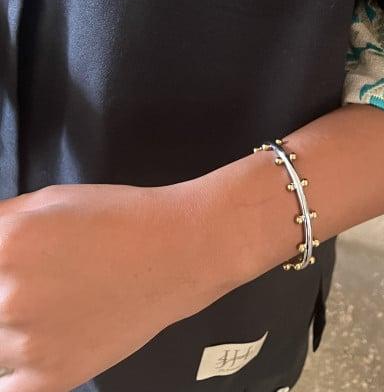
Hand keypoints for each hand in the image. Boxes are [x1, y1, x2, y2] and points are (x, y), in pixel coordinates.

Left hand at [0, 181, 222, 391]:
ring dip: (7, 332)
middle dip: (2, 293)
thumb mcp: (49, 200)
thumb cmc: (115, 218)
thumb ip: (1, 221)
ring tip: (44, 309)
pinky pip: (6, 388)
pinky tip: (33, 349)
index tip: (5, 271)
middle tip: (38, 287)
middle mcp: (8, 296)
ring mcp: (28, 343)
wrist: (175, 252)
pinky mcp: (50, 379)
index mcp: (6, 243)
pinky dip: (13, 372)